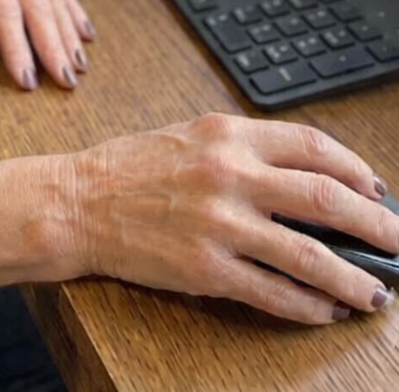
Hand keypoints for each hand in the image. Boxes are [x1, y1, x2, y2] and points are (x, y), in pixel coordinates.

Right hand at [60, 111, 398, 322]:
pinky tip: (324, 311)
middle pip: (324, 199)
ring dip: (351, 278)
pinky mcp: (205, 268)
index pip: (312, 147)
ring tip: (375, 293)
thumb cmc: (133, 167)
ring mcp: (219, 224)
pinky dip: (307, 306)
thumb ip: (246, 149)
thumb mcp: (192, 134)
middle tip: (398, 243)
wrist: (79, 202)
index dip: (355, 171)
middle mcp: (229, 174)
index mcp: (228, 133)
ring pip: (307, 255)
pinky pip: (273, 293)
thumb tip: (309, 176)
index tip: (377, 190)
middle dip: (374, 226)